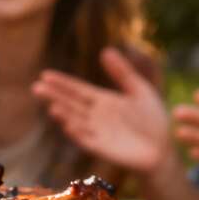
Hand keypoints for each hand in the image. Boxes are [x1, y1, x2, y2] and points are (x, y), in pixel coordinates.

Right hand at [32, 48, 170, 172]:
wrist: (162, 149)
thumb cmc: (151, 119)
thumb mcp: (139, 90)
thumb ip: (123, 72)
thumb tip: (105, 50)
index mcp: (101, 100)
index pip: (76, 89)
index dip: (61, 82)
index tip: (45, 75)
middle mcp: (94, 115)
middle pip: (70, 103)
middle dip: (54, 96)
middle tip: (36, 87)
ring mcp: (96, 132)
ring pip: (75, 120)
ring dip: (64, 114)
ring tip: (53, 106)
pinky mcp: (101, 148)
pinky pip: (86, 140)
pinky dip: (77, 133)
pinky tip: (68, 124)